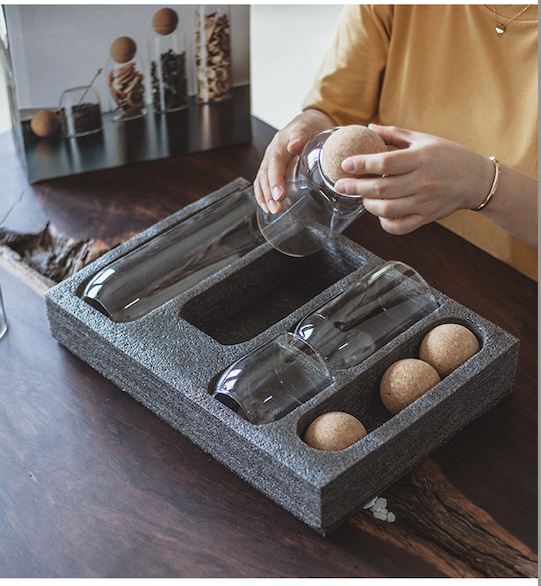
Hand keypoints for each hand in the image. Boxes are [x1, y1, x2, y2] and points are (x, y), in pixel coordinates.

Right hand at [254, 109, 334, 213]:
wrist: (309, 123)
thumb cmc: (311, 127)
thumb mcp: (309, 128)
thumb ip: (302, 136)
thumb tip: (294, 146)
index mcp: (280, 143)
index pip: (275, 162)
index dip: (276, 180)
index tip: (280, 195)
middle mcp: (272, 152)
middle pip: (265, 174)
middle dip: (269, 193)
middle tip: (276, 208)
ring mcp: (270, 161)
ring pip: (261, 180)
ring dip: (265, 197)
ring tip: (273, 211)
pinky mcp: (272, 169)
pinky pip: (262, 182)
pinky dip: (263, 196)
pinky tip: (267, 207)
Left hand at [334, 124, 495, 234]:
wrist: (477, 180)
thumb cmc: (449, 156)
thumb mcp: (424, 139)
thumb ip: (395, 135)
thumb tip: (369, 128)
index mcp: (420, 158)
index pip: (385, 162)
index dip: (362, 164)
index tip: (345, 164)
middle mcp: (422, 181)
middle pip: (380, 188)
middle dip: (355, 187)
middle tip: (340, 185)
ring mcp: (424, 202)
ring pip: (387, 209)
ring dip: (368, 204)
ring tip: (362, 196)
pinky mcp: (426, 217)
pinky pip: (400, 226)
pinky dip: (384, 222)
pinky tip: (380, 213)